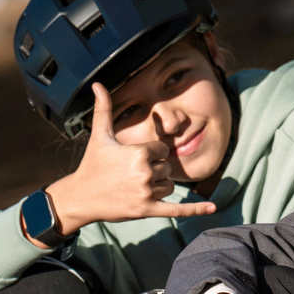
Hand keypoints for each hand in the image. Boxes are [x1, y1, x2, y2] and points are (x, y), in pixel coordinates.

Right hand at [23, 83, 215, 243]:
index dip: (151, 154)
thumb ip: (103, 109)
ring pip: (169, 185)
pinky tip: (213, 207)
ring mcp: (146, 193)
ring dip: (157, 186)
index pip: (163, 150)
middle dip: (153, 170)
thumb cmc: (92, 164)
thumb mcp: (99, 136)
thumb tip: (97, 83)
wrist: (80, 197)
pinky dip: (195, 210)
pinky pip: (177, 210)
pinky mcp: (147, 210)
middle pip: (166, 168)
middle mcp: (145, 172)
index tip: (132, 159)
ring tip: (133, 186)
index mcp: (139, 153)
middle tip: (130, 175)